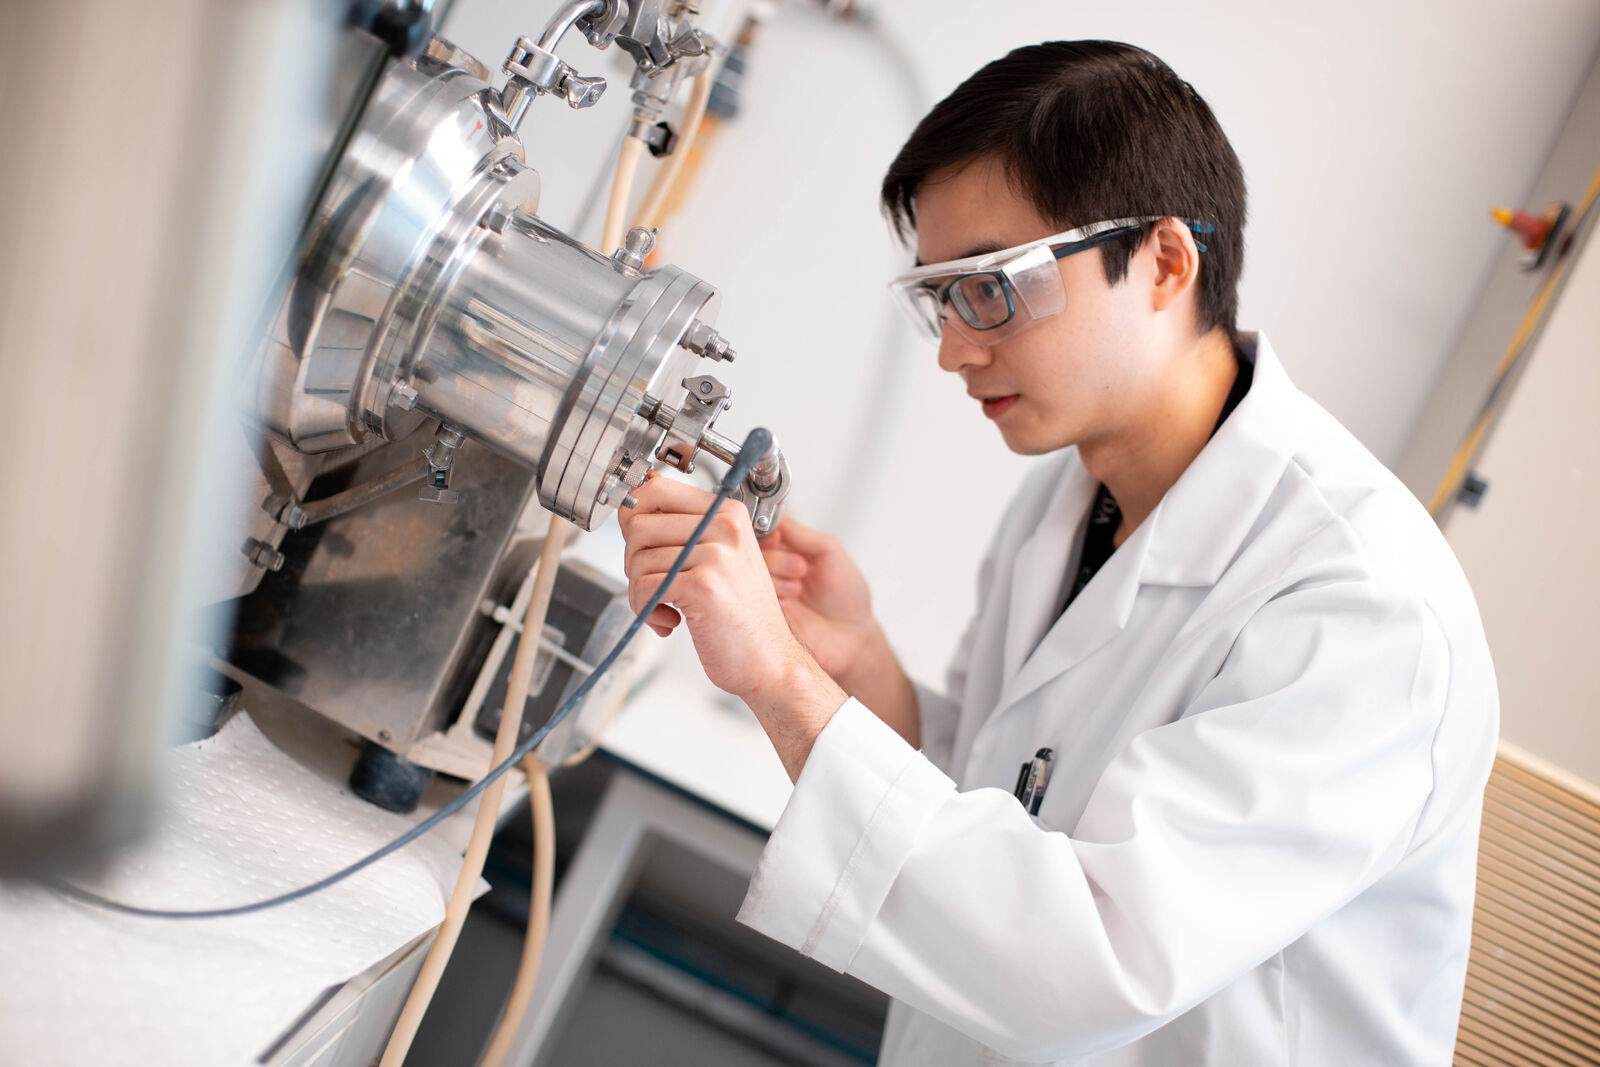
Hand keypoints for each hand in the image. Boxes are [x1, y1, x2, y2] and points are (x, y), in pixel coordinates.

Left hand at [617, 474, 845, 776]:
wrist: (770, 661)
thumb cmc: (741, 616)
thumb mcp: (719, 558)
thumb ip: (682, 531)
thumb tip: (631, 504)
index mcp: (728, 513)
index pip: (655, 488)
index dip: (633, 517)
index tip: (638, 544)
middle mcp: (724, 527)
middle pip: (638, 525)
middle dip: (633, 562)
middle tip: (654, 585)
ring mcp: (716, 555)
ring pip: (637, 560)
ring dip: (640, 592)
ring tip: (666, 607)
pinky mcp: (703, 586)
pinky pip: (644, 587)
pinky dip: (647, 611)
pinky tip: (670, 621)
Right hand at [764, 516, 920, 747]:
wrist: (852, 639)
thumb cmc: (847, 597)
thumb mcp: (830, 552)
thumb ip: (801, 533)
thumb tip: (774, 518)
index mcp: (785, 551)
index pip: (758, 531)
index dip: (767, 534)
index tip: (780, 541)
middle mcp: (770, 571)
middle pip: (748, 552)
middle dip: (776, 559)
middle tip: (801, 571)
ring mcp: (762, 594)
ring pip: (746, 575)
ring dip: (775, 580)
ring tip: (798, 591)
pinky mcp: (758, 616)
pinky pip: (746, 600)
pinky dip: (766, 599)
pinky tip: (787, 604)